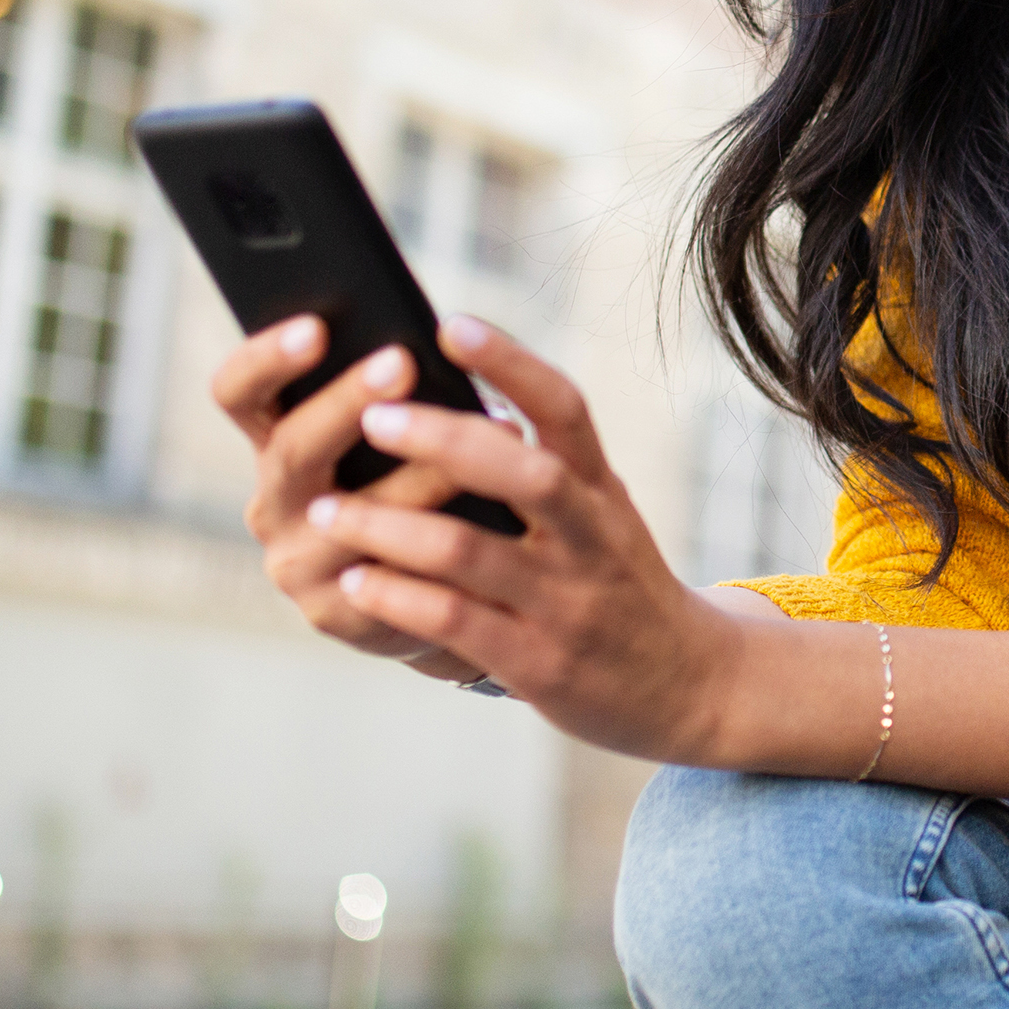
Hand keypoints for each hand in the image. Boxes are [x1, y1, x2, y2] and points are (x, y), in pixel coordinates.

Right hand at [213, 315, 489, 683]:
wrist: (438, 592)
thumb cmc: (420, 485)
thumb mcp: (396, 436)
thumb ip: (397, 395)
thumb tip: (440, 337)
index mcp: (277, 443)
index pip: (239, 393)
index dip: (266, 359)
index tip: (317, 327)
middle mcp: (274, 502)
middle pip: (292, 448)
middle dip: (347, 402)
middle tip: (402, 362)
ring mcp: (296, 563)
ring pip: (350, 517)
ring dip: (419, 475)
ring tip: (486, 436)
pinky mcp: (336, 614)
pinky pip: (387, 577)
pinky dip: (441, 541)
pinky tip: (489, 519)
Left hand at [299, 317, 746, 761]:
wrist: (685, 683)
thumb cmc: (619, 583)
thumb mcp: (603, 514)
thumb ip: (548, 464)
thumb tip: (461, 402)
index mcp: (602, 489)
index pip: (565, 409)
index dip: (511, 362)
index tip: (449, 325)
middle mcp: (590, 538)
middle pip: (523, 473)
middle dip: (441, 440)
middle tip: (370, 417)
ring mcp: (566, 603)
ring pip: (469, 552)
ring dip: (388, 526)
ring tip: (324, 508)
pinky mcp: (539, 664)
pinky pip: (457, 622)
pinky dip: (398, 597)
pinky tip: (354, 580)